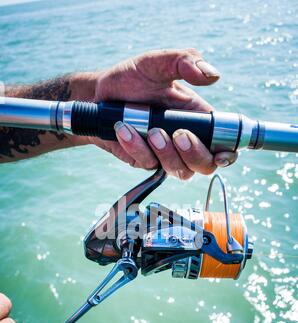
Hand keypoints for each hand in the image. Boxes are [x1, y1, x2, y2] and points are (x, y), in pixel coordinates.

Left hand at [73, 49, 236, 178]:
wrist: (98, 94)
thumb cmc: (132, 77)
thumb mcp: (157, 62)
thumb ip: (184, 61)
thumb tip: (213, 74)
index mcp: (197, 118)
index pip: (223, 143)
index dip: (228, 153)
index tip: (222, 153)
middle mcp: (186, 140)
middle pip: (205, 165)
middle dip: (195, 154)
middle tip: (178, 135)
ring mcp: (166, 153)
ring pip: (180, 171)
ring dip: (166, 153)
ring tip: (148, 130)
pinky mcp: (145, 160)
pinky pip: (148, 163)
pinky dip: (136, 147)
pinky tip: (124, 129)